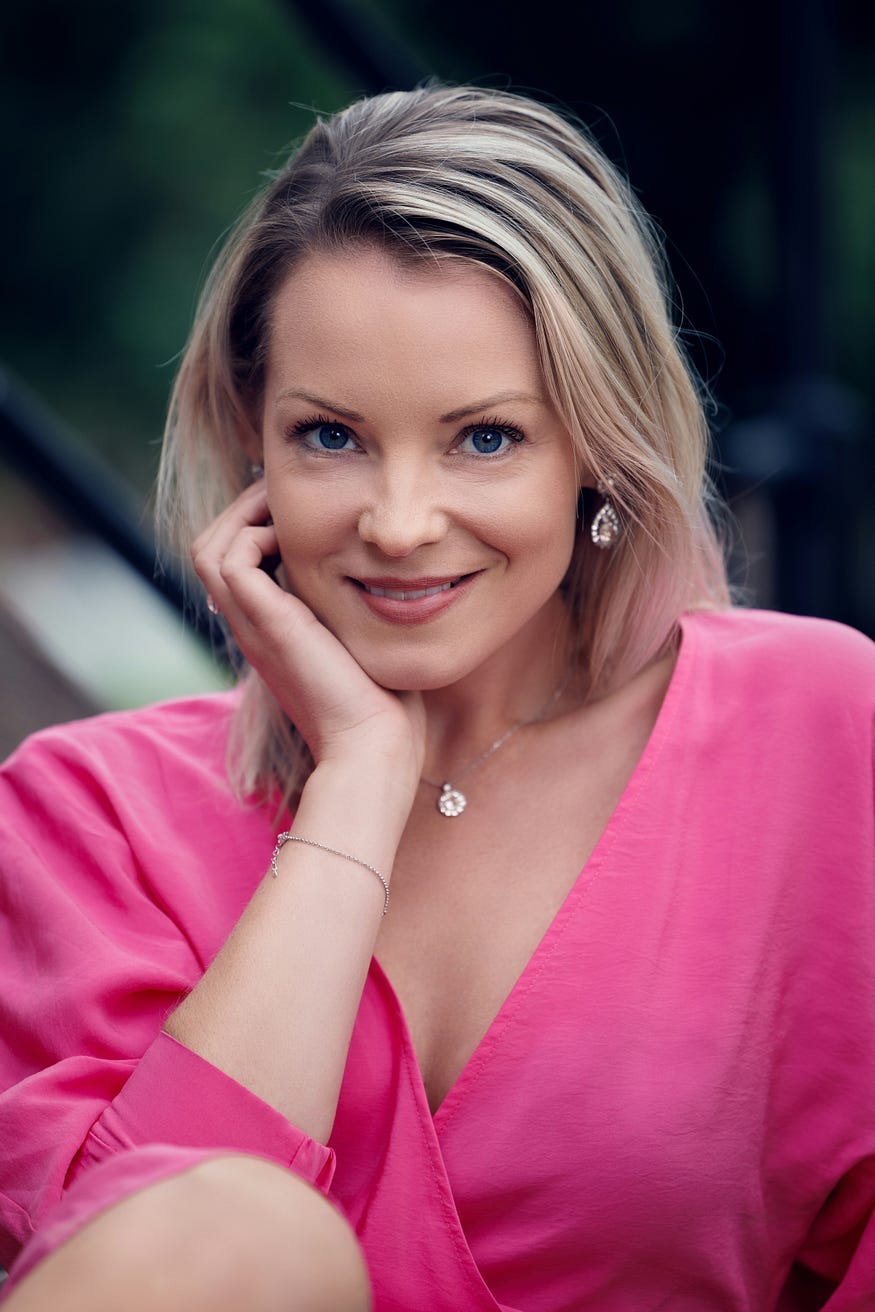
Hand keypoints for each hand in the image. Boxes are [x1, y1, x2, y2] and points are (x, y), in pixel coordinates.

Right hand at [191, 480, 424, 786]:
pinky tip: (300, 539)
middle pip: (211, 549)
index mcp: (271, 630)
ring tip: (290, 508)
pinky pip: (229, 559)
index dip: (258, 526)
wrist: (374, 746)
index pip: (235, 563)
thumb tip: (388, 574)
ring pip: (209, 548)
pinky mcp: (268, 624)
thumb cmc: (384, 704)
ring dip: (245, 514)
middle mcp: (253, 626)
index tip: (301, 510)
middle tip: (289, 497)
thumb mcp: (365, 642)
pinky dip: (255, 533)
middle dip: (246, 510)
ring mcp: (254, 626)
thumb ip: (357, 609)